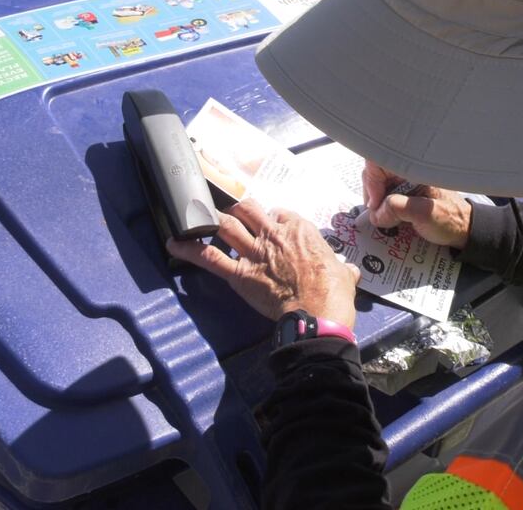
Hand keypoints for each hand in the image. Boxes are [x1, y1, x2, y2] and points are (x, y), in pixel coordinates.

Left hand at [167, 198, 359, 328]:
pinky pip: (209, 257)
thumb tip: (349, 273)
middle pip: (248, 209)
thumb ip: (344, 268)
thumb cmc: (334, 293)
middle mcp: (274, 234)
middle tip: (232, 215)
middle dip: (238, 210)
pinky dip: (189, 249)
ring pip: (226, 224)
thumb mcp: (345, 273)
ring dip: (211, 221)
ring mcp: (254, 252)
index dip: (273, 218)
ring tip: (199, 219)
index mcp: (300, 229)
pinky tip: (173, 243)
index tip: (271, 226)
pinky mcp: (239, 274)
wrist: (319, 314)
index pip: (280, 212)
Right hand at [362, 161, 472, 248]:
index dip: (371, 180)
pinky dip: (381, 206)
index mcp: (415, 168)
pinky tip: (386, 218)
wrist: (463, 230)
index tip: (376, 204)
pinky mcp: (405, 192)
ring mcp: (406, 181)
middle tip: (376, 214)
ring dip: (376, 202)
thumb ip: (397, 209)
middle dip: (371, 194)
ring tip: (381, 219)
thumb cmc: (450, 219)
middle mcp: (408, 170)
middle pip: (375, 172)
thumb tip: (375, 213)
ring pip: (379, 185)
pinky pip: (385, 194)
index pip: (380, 160)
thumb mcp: (424, 214)